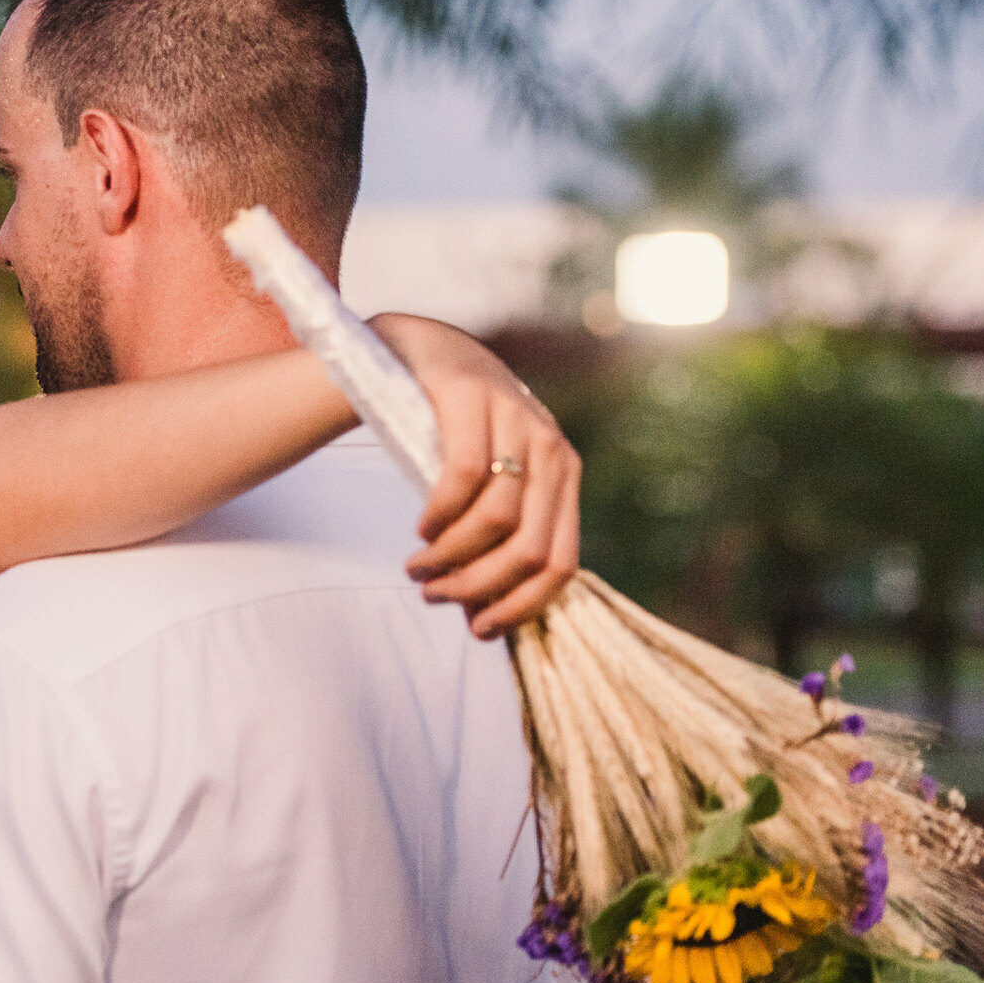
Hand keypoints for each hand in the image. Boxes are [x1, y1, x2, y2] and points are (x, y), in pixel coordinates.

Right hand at [367, 313, 579, 637]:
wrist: (427, 352)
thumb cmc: (457, 434)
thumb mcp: (494, 482)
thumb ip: (500, 536)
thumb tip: (485, 617)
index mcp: (566, 477)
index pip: (563, 564)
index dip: (522, 607)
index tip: (478, 630)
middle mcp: (553, 448)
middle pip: (529, 550)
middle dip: (478, 587)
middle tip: (435, 597)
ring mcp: (515, 421)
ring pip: (495, 520)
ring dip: (449, 559)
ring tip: (417, 569)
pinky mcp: (473, 400)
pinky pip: (463, 479)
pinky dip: (439, 516)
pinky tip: (421, 530)